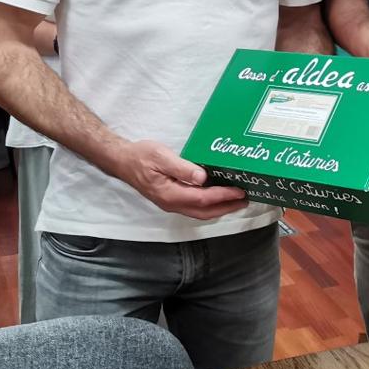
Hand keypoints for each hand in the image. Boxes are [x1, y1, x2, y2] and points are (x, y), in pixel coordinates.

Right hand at [116, 139, 247, 219]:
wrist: (123, 162)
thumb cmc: (141, 156)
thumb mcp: (161, 156)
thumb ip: (182, 168)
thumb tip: (202, 177)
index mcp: (170, 194)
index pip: (202, 199)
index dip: (222, 196)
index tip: (238, 191)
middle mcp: (172, 203)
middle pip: (204, 211)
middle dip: (226, 207)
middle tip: (244, 200)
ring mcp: (171, 204)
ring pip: (200, 212)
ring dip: (219, 208)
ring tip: (236, 201)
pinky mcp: (172, 200)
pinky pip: (194, 207)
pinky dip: (209, 205)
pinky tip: (217, 197)